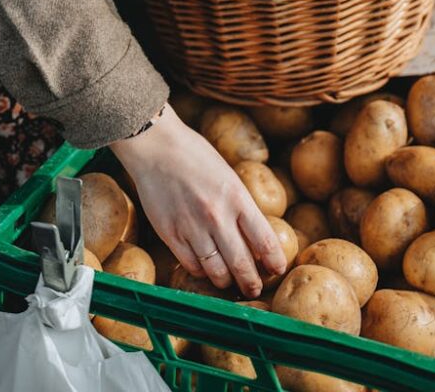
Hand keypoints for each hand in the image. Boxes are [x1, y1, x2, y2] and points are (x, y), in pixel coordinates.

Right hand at [110, 105, 286, 297]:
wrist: (156, 146)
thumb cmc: (195, 155)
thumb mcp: (228, 176)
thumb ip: (241, 205)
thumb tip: (256, 236)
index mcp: (237, 197)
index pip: (265, 240)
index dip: (275, 261)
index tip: (278, 269)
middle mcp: (217, 216)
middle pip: (242, 264)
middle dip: (252, 282)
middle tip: (255, 289)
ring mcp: (192, 227)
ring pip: (216, 272)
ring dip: (226, 282)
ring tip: (229, 282)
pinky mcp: (170, 234)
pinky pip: (191, 265)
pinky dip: (201, 271)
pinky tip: (205, 268)